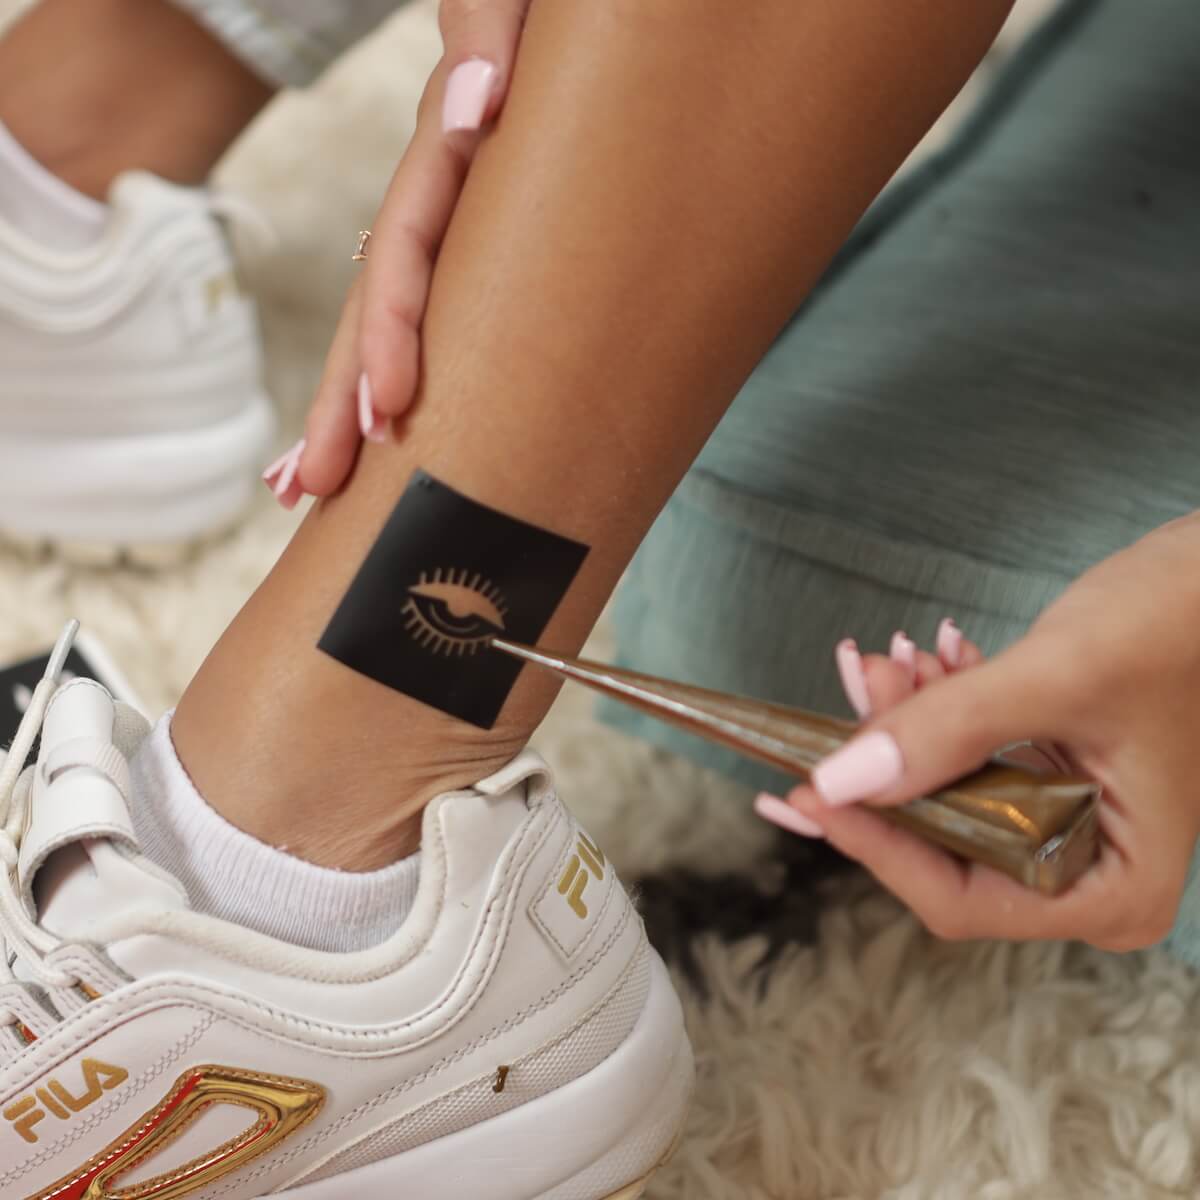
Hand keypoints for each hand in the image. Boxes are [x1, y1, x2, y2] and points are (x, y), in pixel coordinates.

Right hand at [267, 0, 531, 504]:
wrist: (565, 22)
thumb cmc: (551, 15)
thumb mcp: (518, 8)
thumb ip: (490, 35)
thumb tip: (474, 112)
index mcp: (447, 159)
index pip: (405, 254)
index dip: (390, 332)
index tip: (388, 407)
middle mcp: (437, 204)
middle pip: (377, 306)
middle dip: (344, 398)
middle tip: (316, 488)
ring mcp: (454, 231)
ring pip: (394, 325)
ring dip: (351, 405)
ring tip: (312, 487)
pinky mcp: (483, 252)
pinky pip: (440, 321)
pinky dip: (401, 379)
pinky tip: (377, 434)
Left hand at [756, 515, 1199, 950]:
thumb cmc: (1178, 624)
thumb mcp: (1057, 677)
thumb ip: (947, 731)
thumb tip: (841, 781)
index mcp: (1113, 891)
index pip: (960, 897)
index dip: (875, 846)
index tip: (805, 792)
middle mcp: (1088, 879)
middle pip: (943, 846)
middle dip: (888, 766)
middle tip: (862, 683)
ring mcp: (1067, 832)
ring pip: (945, 798)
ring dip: (906, 727)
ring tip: (891, 660)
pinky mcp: (1050, 786)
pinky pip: (967, 763)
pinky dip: (937, 712)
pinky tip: (927, 659)